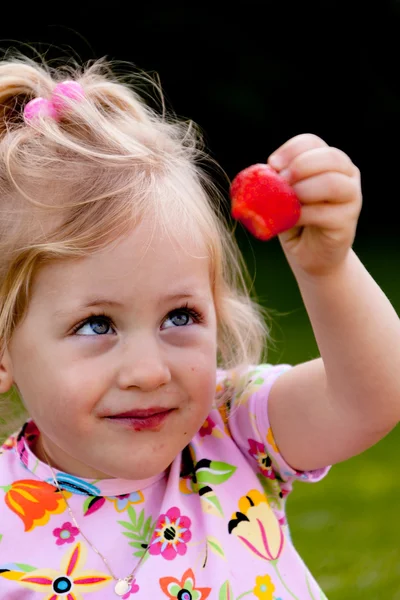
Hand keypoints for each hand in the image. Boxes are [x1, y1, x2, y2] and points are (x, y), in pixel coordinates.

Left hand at [268, 134, 361, 276]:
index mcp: (329, 161)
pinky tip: (290, 220)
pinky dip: (303, 214)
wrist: (309, 255)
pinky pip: (325, 213)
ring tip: (286, 202)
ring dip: (303, 189)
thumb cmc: (295, 220)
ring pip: (332, 182)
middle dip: (299, 166)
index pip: (312, 142)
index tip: (271, 165)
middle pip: (329, 157)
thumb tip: (265, 171)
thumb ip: (278, 182)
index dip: (291, 150)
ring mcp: (351, 197)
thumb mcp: (283, 196)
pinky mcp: (347, 222)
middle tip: (280, 181)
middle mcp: (346, 174)